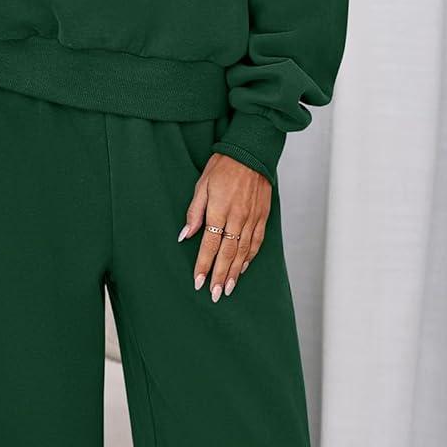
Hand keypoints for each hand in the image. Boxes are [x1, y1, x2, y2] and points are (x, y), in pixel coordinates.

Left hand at [179, 153, 271, 300]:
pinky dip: (249, 258)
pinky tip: (242, 269)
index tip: (198, 282)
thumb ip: (194, 213)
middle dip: (219, 276)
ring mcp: (252, 218)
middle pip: (228, 253)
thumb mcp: (201, 185)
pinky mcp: (263, 216)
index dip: (203, 265)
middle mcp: (238, 217)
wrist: (251, 152)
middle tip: (214, 294)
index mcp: (219, 209)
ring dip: (234, 272)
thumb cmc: (222, 166)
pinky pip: (257, 242)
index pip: (210, 244)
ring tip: (227, 289)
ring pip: (243, 252)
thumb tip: (184, 236)